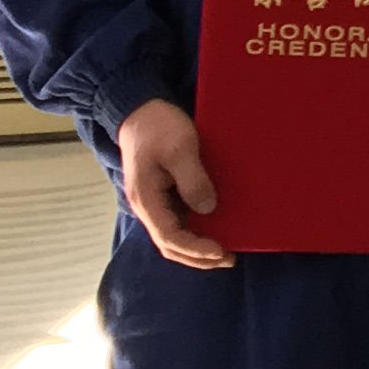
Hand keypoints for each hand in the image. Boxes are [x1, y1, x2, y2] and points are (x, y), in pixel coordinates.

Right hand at [116, 99, 230, 268]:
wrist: (140, 110)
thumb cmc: (158, 127)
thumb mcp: (180, 149)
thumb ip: (193, 180)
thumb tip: (207, 209)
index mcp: (146, 200)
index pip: (169, 237)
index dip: (196, 249)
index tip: (221, 251)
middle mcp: (147, 207)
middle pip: (170, 245)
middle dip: (198, 257)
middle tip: (229, 258)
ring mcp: (155, 203)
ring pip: (175, 236)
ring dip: (198, 248)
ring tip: (225, 252)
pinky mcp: (164, 195)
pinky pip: (179, 221)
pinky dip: (196, 232)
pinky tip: (214, 229)